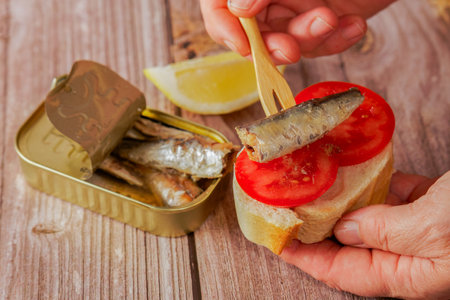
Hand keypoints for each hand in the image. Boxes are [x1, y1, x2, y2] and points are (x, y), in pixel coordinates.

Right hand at [200, 0, 395, 63]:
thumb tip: (237, 9)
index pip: (219, 6)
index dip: (225, 28)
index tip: (242, 44)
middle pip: (254, 33)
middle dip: (274, 45)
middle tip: (290, 49)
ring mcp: (296, 9)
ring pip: (288, 44)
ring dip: (312, 39)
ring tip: (331, 19)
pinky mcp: (323, 23)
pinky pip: (321, 45)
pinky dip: (338, 41)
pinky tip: (354, 26)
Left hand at [280, 171, 449, 298]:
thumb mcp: (431, 229)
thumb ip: (385, 230)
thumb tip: (344, 228)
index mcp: (407, 273)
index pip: (339, 270)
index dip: (303, 256)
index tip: (276, 238)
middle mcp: (409, 255)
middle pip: (348, 244)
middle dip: (316, 225)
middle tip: (288, 205)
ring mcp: (420, 229)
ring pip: (369, 218)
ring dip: (343, 200)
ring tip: (315, 184)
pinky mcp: (432, 205)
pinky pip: (393, 196)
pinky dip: (374, 183)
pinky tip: (359, 170)